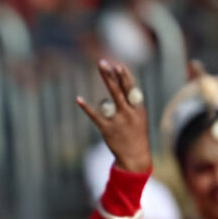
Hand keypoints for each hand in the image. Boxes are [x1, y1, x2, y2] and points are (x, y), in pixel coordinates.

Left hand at [77, 59, 151, 173]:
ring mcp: (118, 120)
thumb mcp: (139, 116)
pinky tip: (79, 99)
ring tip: (101, 66)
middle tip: (102, 61)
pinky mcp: (107, 129)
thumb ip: (131, 100)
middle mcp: (129, 112)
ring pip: (110, 97)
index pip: (131, 88)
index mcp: (138, 108)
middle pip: (119, 89)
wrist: (135, 156)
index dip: (124, 75)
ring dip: (106, 80)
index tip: (117, 64)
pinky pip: (95, 116)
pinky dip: (86, 107)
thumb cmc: (136, 133)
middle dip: (111, 74)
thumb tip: (121, 81)